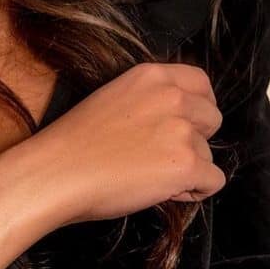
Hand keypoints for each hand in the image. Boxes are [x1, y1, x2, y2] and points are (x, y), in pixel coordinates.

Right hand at [42, 60, 226, 225]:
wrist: (56, 173)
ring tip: (147, 176)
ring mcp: (182, 130)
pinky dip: (193, 192)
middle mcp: (172, 97)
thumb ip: (148, 100)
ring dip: (186, 169)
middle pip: (212, 119)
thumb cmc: (73, 144)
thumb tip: (176, 119)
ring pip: (208, 154)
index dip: (198, 107)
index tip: (186, 124)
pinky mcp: (187, 164)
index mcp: (152, 76)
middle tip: (160, 156)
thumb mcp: (112, 99)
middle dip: (195, 139)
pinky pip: (213, 181)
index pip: (201, 83)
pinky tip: (162, 192)